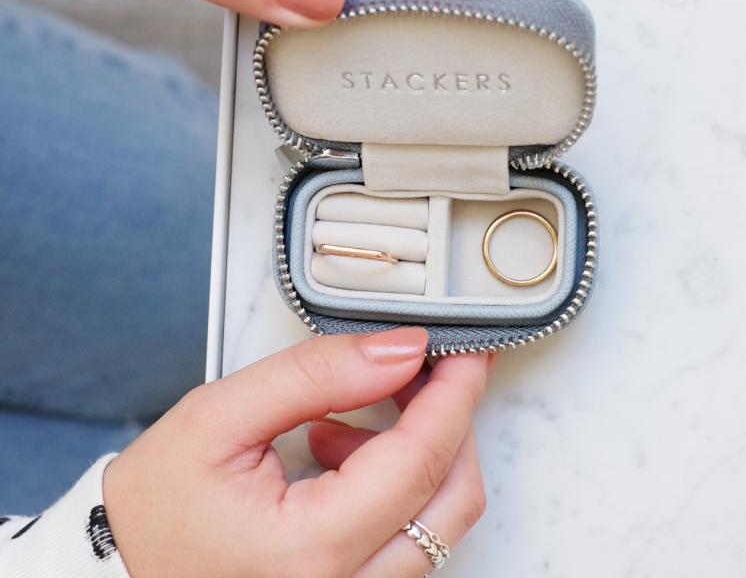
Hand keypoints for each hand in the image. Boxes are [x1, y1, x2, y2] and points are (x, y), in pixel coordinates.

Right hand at [104, 328, 489, 577]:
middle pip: (451, 496)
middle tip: (427, 366)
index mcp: (309, 550)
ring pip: (440, 519)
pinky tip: (344, 451)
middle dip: (451, 418)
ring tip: (354, 416)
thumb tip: (399, 348)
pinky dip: (400, 481)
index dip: (454, 394)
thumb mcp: (220, 417)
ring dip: (422, 448)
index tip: (467, 349)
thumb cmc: (154, 506)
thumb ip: (316, 374)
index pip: (419, 460)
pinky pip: (411, 535)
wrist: (120, 570)